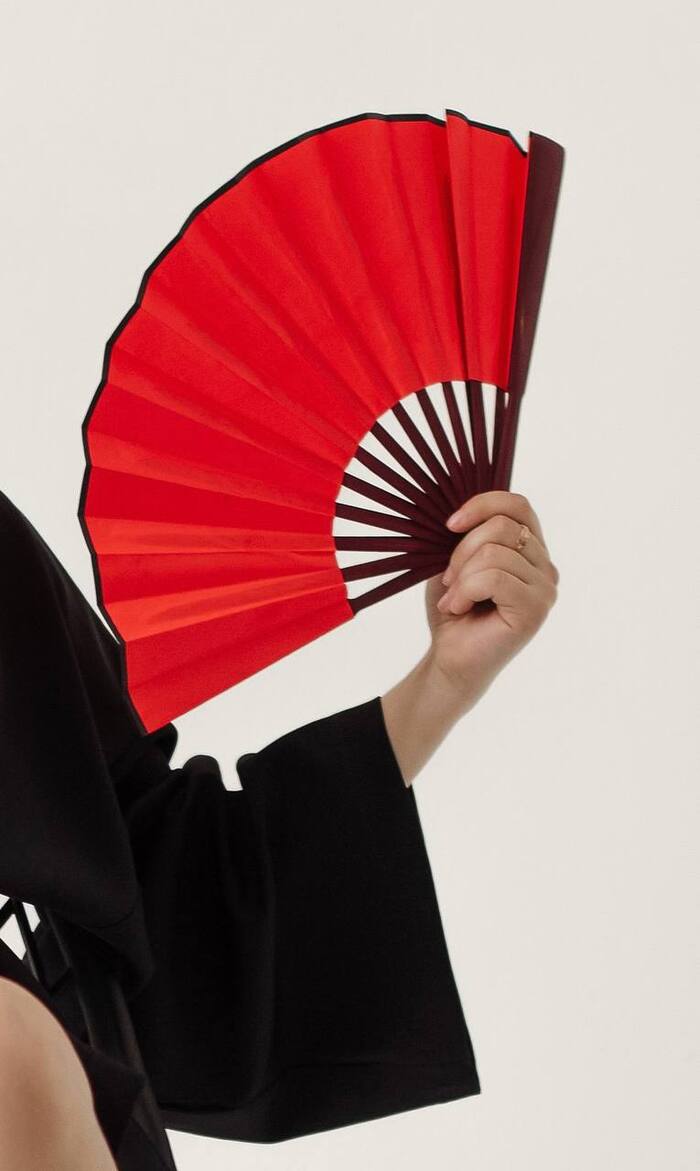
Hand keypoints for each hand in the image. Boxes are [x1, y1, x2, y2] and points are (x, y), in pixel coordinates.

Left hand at [424, 491, 558, 708]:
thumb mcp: (455, 561)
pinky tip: (458, 609)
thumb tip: (460, 509)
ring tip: (453, 600)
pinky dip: (465, 591)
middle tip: (448, 579)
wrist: (449, 659)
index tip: (449, 525)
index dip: (482, 504)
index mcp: (530, 550)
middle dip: (462, 550)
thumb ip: (468, 533)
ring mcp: (544, 589)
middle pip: (502, 526)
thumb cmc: (453, 610)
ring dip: (461, 576)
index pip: (517, 505)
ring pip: (494, 552)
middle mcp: (545, 567)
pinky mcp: (535, 610)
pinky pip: (494, 578)